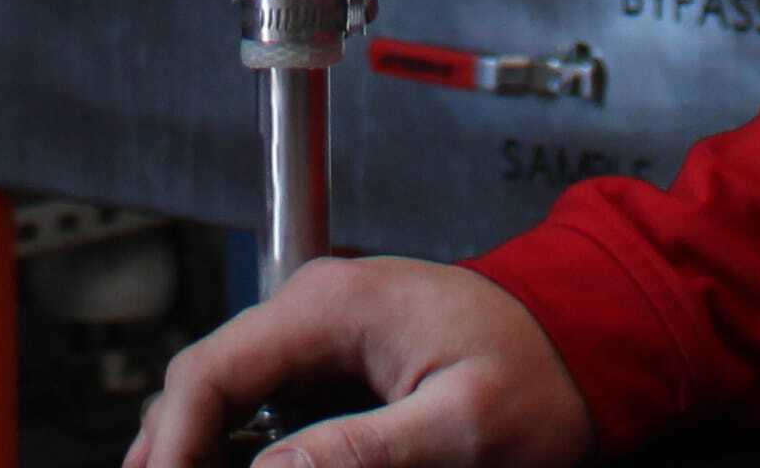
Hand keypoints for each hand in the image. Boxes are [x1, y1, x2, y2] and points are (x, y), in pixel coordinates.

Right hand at [132, 258, 595, 467]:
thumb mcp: (460, 425)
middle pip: (203, 385)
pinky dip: (238, 447)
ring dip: (202, 449)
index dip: (172, 444)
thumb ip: (360, 451)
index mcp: (330, 307)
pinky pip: (264, 406)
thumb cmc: (542, 372)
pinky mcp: (336, 363)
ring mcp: (321, 334)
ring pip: (225, 397)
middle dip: (175, 452)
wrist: (587, 340)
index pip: (209, 371)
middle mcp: (312, 309)